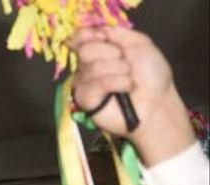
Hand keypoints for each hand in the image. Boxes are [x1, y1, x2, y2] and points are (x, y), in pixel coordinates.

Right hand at [70, 26, 193, 164]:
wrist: (157, 102)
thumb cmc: (151, 76)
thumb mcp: (140, 44)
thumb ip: (118, 33)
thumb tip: (97, 31)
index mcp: (101, 50)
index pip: (81, 37)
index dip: (89, 35)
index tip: (105, 39)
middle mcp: (88, 65)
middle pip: (86, 50)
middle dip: (111, 54)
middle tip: (126, 65)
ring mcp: (85, 83)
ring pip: (93, 67)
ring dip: (119, 70)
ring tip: (129, 80)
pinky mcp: (85, 99)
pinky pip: (96, 83)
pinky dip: (117, 83)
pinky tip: (125, 89)